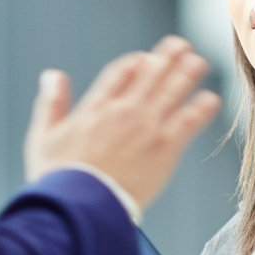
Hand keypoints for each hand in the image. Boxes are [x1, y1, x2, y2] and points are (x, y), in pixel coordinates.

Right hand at [23, 36, 220, 211]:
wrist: (81, 207)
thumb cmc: (59, 179)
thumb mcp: (43, 137)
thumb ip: (51, 103)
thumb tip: (52, 75)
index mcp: (95, 107)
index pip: (121, 72)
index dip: (136, 63)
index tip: (146, 58)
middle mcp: (124, 111)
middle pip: (151, 74)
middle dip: (168, 58)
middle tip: (181, 46)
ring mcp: (147, 128)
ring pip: (172, 91)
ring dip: (187, 74)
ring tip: (198, 62)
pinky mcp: (164, 149)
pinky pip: (188, 121)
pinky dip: (201, 108)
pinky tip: (211, 99)